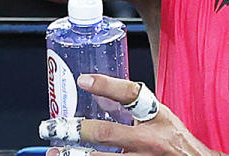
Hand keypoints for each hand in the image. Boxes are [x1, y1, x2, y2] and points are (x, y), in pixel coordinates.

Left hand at [41, 74, 219, 155]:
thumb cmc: (176, 140)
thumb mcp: (162, 116)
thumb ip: (136, 106)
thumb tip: (101, 90)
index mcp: (156, 118)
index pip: (131, 95)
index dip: (106, 85)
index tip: (83, 80)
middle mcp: (148, 141)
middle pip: (106, 134)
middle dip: (76, 130)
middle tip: (52, 127)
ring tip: (55, 153)